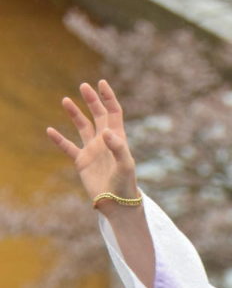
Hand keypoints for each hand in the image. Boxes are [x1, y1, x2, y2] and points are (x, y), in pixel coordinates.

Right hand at [46, 80, 136, 204]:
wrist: (117, 205)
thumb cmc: (125, 185)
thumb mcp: (125, 165)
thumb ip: (118, 147)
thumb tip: (105, 131)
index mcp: (117, 138)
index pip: (114, 113)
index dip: (108, 98)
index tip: (101, 83)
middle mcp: (104, 141)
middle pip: (98, 115)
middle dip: (92, 100)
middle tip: (84, 86)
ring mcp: (93, 151)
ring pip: (82, 127)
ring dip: (75, 114)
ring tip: (65, 100)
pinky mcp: (82, 162)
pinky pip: (68, 147)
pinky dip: (59, 140)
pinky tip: (50, 131)